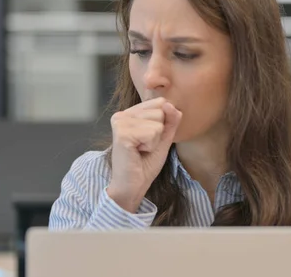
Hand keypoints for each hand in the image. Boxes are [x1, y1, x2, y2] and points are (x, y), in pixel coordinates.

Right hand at [107, 97, 181, 212]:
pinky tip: (137, 152)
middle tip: (144, 147)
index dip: (162, 124)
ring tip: (140, 150)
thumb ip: (170, 120)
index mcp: (130, 113)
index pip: (160, 103)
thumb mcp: (163, 138)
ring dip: (154, 141)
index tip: (149, 139)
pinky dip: (150, 146)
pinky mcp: (122, 133)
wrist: (133, 186)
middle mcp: (122, 114)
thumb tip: (170, 104)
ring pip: (157, 123)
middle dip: (159, 133)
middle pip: (160, 111)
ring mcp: (120, 122)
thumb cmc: (145, 164)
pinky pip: (152, 133)